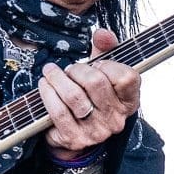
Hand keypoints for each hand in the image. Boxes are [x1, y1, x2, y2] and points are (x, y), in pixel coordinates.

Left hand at [38, 27, 139, 157]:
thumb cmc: (92, 96)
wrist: (77, 132)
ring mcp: (96, 131)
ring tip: (51, 73)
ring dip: (58, 79)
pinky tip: (44, 85)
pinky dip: (48, 94)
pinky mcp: (74, 139)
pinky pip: (58, 112)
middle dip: (77, 70)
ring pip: (74, 96)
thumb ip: (106, 49)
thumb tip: (101, 33)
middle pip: (96, 83)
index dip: (109, 65)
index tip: (97, 64)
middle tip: (69, 69)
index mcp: (129, 102)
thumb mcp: (103, 71)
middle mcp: (116, 119)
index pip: (127, 78)